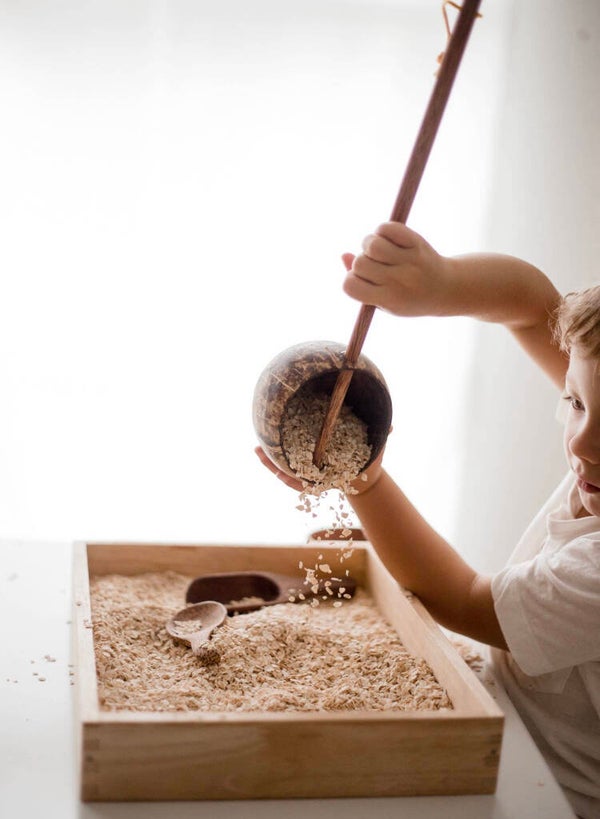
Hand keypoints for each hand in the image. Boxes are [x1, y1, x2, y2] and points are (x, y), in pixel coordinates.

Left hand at [254, 445, 385, 495]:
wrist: (362, 476)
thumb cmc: (366, 461)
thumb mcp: (374, 450)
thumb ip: (381, 437)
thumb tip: (391, 426)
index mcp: (330, 475)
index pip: (309, 479)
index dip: (295, 477)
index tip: (282, 472)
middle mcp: (316, 476)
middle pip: (291, 475)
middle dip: (276, 467)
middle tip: (260, 454)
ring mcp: (308, 474)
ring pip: (284, 471)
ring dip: (270, 462)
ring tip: (255, 450)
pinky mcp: (303, 468)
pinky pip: (284, 467)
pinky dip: (273, 461)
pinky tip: (260, 450)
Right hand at [342, 222, 448, 316]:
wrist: (447, 289)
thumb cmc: (409, 298)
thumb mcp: (385, 302)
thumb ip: (362, 285)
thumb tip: (344, 255)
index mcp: (388, 299)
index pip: (350, 285)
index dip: (351, 280)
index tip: (362, 280)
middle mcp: (398, 280)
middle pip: (360, 263)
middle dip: (362, 262)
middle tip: (376, 266)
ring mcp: (408, 261)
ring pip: (372, 244)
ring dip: (370, 244)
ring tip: (380, 250)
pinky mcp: (416, 243)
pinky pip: (387, 228)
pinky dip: (383, 231)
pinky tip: (390, 239)